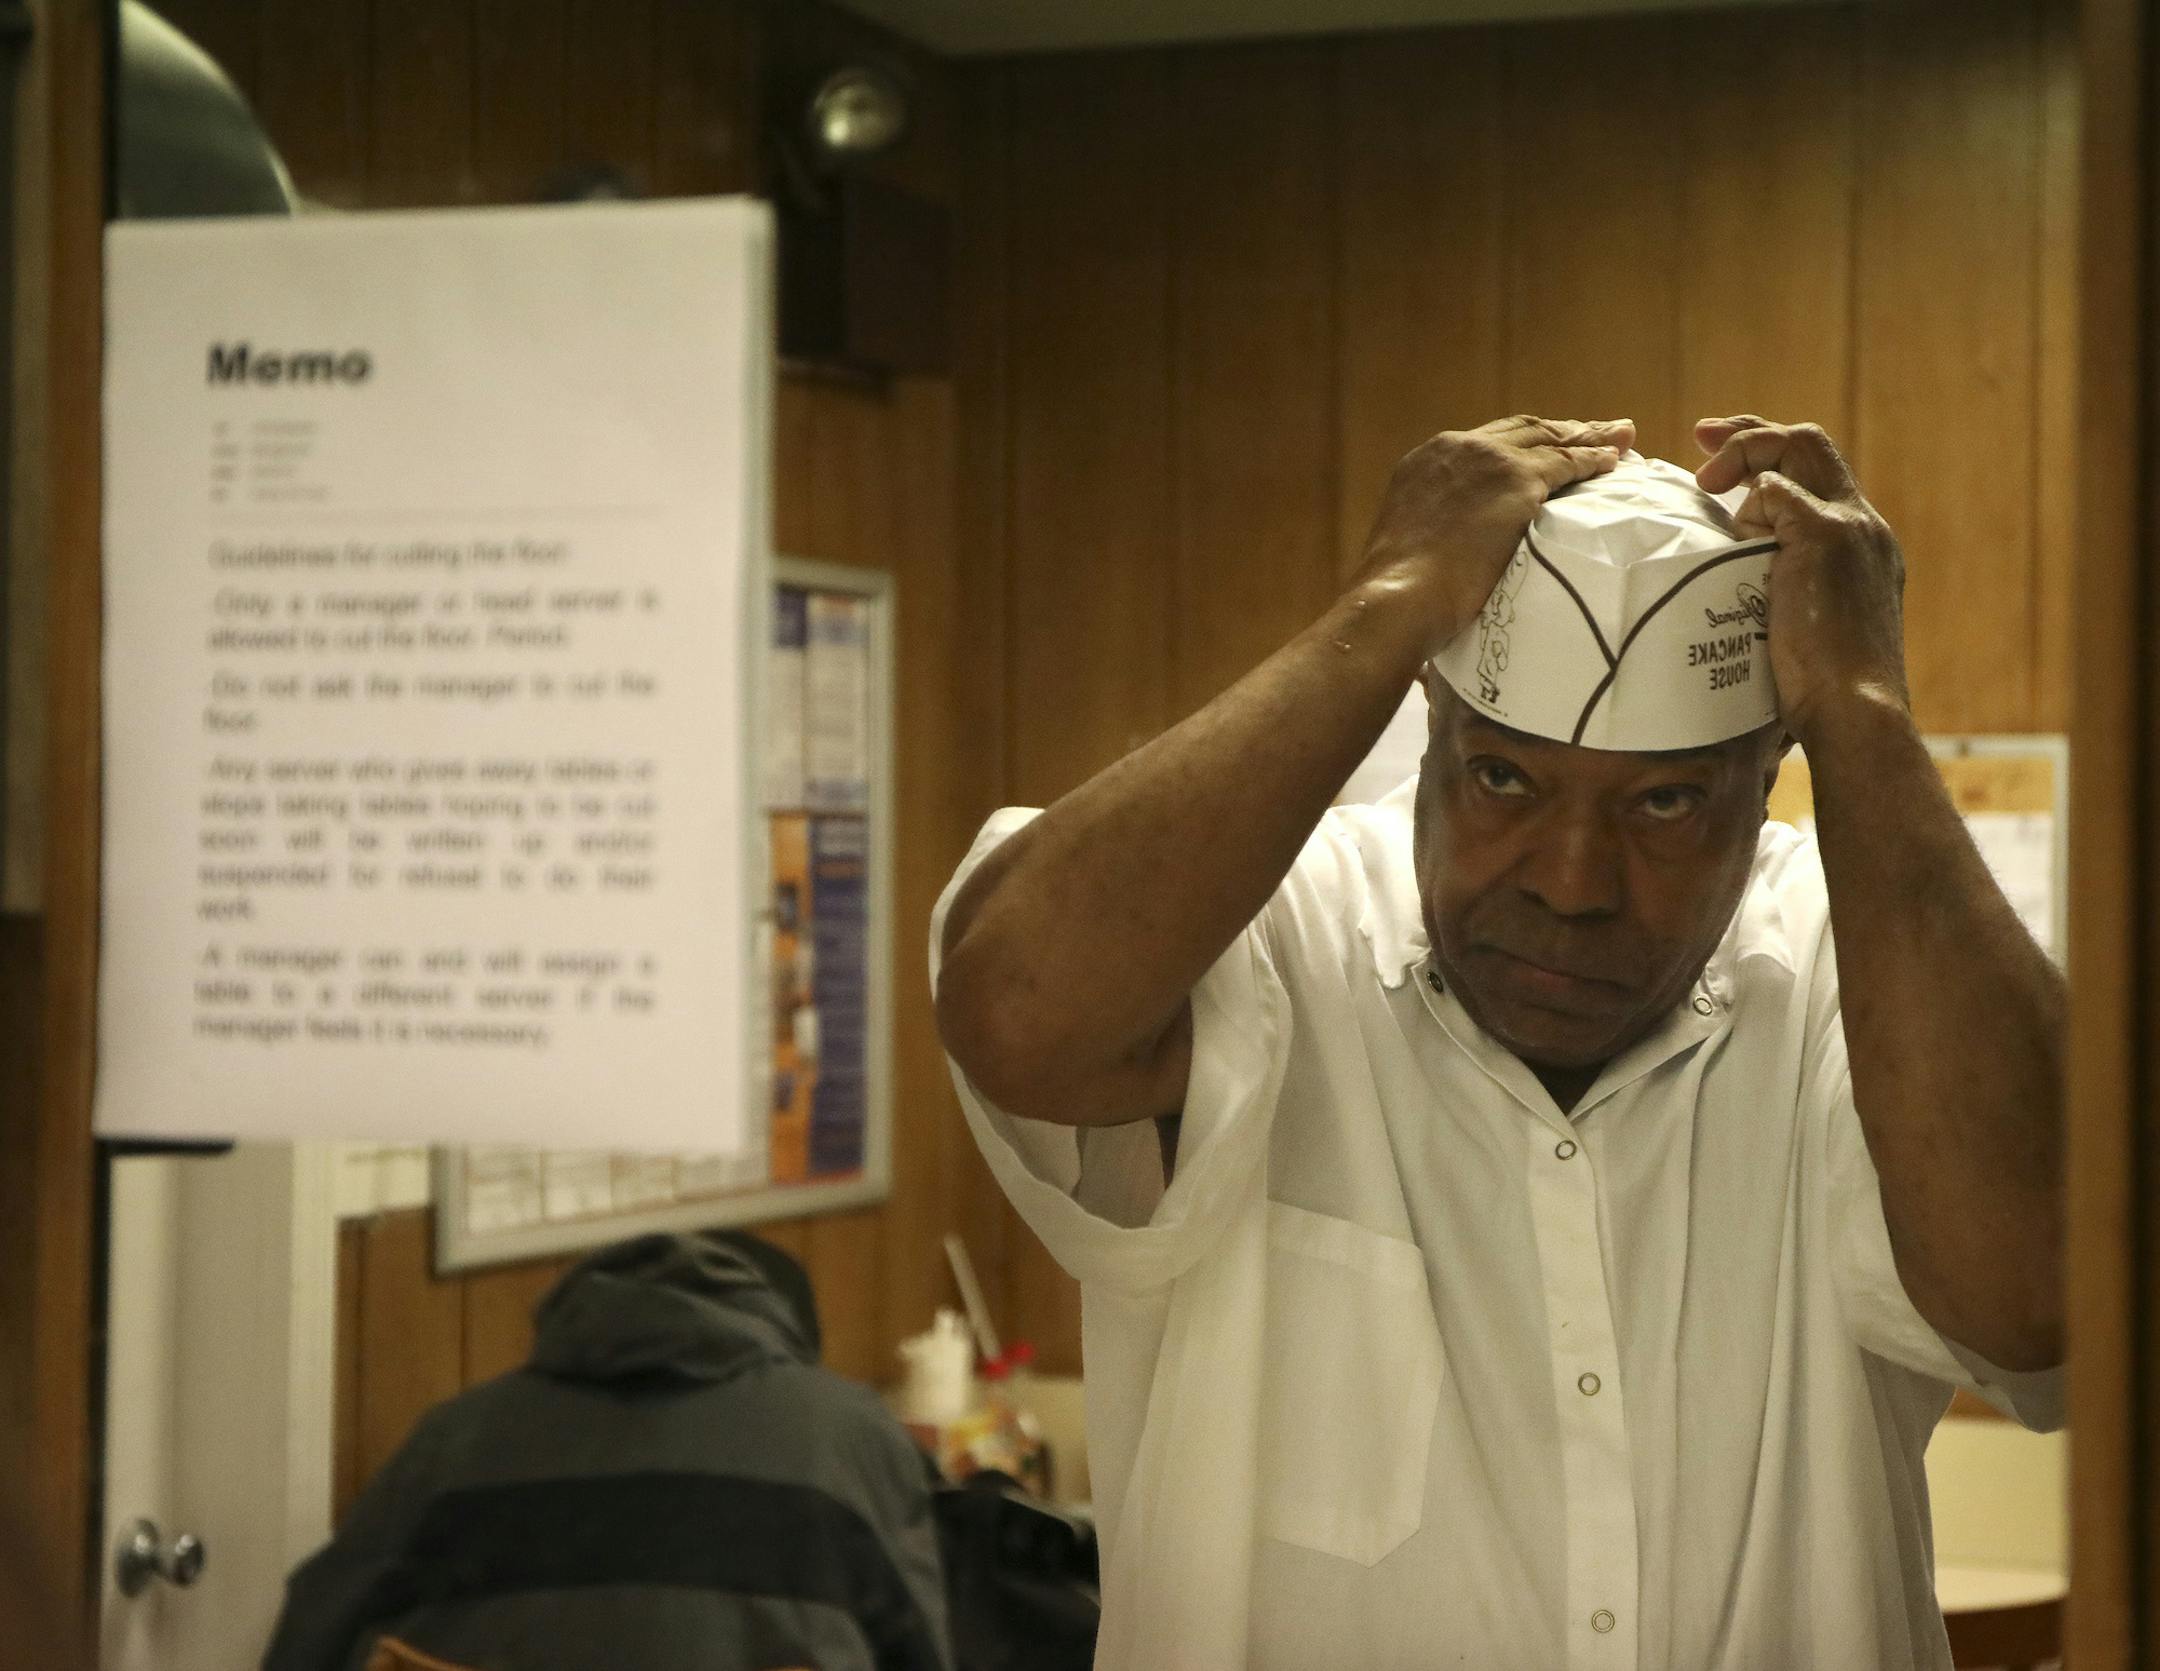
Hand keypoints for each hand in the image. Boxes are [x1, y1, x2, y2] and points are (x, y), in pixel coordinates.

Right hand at [1356, 415, 1633, 651]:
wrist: (1398, 599)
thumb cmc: (1399, 595)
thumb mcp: (1411, 545)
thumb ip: (1438, 529)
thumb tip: (1455, 549)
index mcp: (1426, 461)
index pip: (1487, 442)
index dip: (1525, 444)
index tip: (1550, 447)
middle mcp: (1456, 447)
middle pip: (1524, 430)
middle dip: (1564, 430)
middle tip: (1601, 432)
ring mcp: (1488, 461)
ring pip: (1552, 439)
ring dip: (1590, 438)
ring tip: (1621, 439)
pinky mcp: (1518, 481)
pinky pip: (1569, 463)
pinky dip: (1595, 461)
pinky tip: (1615, 463)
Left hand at [1695, 416, 1909, 744]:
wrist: (1856, 711)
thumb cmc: (1822, 691)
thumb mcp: (1801, 627)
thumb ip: (1779, 593)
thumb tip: (1731, 593)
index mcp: (1862, 544)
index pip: (1819, 476)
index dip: (1771, 457)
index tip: (1722, 465)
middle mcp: (1864, 525)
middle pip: (1811, 443)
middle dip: (1752, 431)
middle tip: (1702, 437)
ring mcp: (1850, 525)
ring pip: (1796, 448)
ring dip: (1744, 456)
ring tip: (1704, 484)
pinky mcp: (1826, 536)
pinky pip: (1774, 491)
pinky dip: (1747, 509)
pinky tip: (1736, 544)